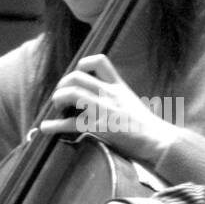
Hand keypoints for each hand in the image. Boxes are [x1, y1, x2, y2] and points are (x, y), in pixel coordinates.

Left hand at [40, 55, 173, 164]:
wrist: (159, 141)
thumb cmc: (148, 128)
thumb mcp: (133, 105)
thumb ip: (118, 99)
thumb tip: (101, 103)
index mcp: (118, 87)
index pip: (99, 62)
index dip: (82, 65)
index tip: (77, 76)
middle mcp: (110, 94)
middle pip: (76, 76)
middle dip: (62, 85)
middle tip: (61, 98)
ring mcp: (104, 109)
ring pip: (70, 94)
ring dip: (57, 100)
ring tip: (57, 110)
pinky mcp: (100, 126)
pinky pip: (71, 123)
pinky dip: (54, 125)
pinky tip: (45, 128)